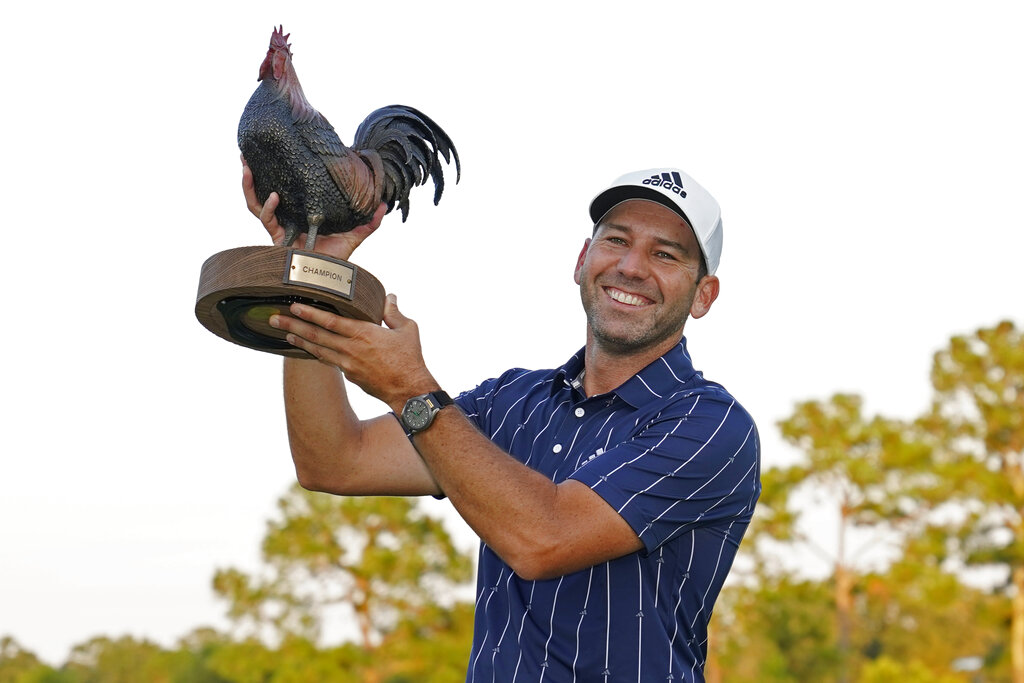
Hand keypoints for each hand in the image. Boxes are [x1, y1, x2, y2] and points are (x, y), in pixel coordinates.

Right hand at [241, 155, 386, 260]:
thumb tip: (384, 204)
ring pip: (256, 204)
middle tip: (246, 156)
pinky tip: (274, 195)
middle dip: (251, 175)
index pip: (285, 190)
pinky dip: (268, 207)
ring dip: (249, 185)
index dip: (276, 174)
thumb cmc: (337, 259)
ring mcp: (279, 227)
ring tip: (246, 166)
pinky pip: (266, 219)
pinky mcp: (276, 238)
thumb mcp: (355, 235)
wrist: (328, 279)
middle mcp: (286, 218)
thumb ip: (368, 221)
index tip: (277, 155)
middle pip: (263, 192)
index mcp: (300, 213)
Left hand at [269, 294, 437, 408]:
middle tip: (274, 318)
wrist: (409, 390)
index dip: (310, 313)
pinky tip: (307, 348)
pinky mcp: (349, 375)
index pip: (330, 321)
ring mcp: (347, 364)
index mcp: (364, 334)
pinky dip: (315, 353)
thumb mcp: (407, 330)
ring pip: (318, 350)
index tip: (294, 305)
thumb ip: (393, 313)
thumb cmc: (410, 359)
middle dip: (293, 325)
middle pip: (316, 335)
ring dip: (299, 340)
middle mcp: (351, 349)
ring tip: (283, 332)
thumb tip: (389, 297)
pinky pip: (328, 360)